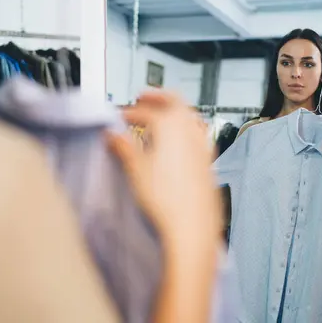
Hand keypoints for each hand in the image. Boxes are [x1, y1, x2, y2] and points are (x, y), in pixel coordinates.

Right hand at [107, 92, 220, 242]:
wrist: (192, 224)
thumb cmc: (166, 200)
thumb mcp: (136, 170)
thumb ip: (124, 147)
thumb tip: (112, 135)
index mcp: (170, 127)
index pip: (146, 112)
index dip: (129, 112)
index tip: (118, 118)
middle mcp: (190, 131)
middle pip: (175, 102)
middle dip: (157, 97)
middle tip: (143, 97)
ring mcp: (203, 145)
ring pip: (190, 115)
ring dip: (175, 109)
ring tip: (162, 114)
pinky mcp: (209, 160)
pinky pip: (199, 132)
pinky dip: (187, 126)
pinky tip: (182, 138)